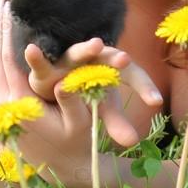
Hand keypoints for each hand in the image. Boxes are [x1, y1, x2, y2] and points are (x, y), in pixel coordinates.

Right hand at [0, 0, 162, 148]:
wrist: (57, 63)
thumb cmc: (85, 86)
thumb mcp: (101, 105)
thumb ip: (116, 121)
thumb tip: (132, 143)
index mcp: (112, 67)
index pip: (133, 74)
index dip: (145, 86)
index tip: (156, 101)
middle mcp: (93, 57)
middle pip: (108, 56)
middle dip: (115, 60)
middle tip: (125, 60)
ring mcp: (69, 58)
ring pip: (77, 53)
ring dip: (83, 50)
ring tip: (95, 44)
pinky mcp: (46, 65)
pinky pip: (41, 61)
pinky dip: (36, 58)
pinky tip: (31, 51)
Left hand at [0, 0, 95, 187]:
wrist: (62, 167)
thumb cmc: (77, 142)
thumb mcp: (80, 124)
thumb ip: (71, 103)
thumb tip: (62, 84)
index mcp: (19, 105)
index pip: (6, 61)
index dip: (6, 34)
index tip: (9, 9)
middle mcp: (4, 105)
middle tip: (3, 1)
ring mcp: (1, 107)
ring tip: (2, 13)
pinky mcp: (3, 108)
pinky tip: (3, 39)